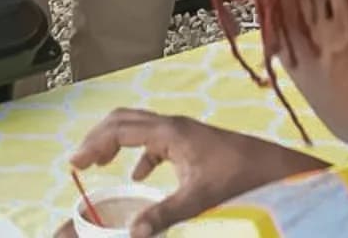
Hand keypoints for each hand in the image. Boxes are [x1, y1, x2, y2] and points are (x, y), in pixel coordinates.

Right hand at [68, 109, 324, 237]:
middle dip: (99, 136)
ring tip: (98, 163)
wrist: (273, 168)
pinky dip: (138, 154)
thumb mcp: (199, 198)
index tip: (74, 163)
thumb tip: (132, 234)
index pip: (120, 130)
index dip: (94, 144)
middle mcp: (173, 126)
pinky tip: (138, 176)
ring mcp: (183, 132)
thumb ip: (164, 214)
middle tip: (80, 161)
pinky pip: (155, 142)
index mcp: (170, 132)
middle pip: (125, 120)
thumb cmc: (240, 177)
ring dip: (116, 141)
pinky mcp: (192, 143)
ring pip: (139, 127)